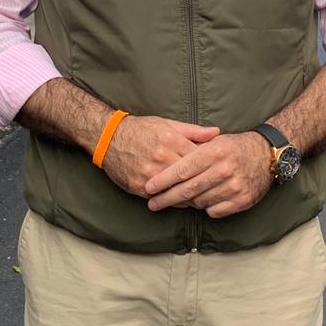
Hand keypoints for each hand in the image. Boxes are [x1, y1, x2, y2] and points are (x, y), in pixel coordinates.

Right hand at [99, 116, 218, 198]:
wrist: (108, 138)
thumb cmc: (140, 129)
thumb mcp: (167, 124)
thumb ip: (193, 131)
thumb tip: (217, 133)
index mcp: (170, 141)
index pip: (199, 158)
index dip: (211, 166)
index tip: (218, 170)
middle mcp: (161, 158)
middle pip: (191, 177)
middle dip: (204, 183)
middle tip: (215, 188)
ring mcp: (150, 174)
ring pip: (178, 191)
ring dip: (191, 196)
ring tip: (202, 197)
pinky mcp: (139, 187)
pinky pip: (163, 199)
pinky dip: (174, 201)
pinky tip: (182, 200)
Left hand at [145, 132, 274, 218]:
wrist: (267, 155)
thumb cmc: (234, 147)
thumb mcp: (214, 141)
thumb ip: (191, 149)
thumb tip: (165, 162)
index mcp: (214, 152)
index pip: (182, 170)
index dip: (163, 180)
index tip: (149, 187)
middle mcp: (224, 169)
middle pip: (188, 189)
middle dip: (166, 198)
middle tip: (152, 204)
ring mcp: (234, 186)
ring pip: (199, 202)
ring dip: (189, 202)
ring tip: (182, 198)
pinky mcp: (242, 200)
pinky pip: (214, 211)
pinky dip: (207, 207)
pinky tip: (205, 200)